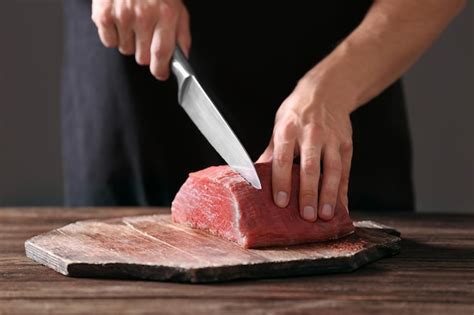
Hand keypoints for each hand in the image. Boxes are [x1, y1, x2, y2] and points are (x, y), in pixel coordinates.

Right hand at [91, 0, 190, 79]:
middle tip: (145, 35)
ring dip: (130, 42)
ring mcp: (122, 15)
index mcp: (166, 14)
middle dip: (145, 52)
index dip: (160, 70)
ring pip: (126, 50)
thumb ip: (181, 34)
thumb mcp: (177, 7)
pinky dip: (113, 35)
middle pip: (142, 57)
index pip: (162, 53)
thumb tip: (182, 57)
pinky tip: (119, 20)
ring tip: (132, 23)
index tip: (160, 73)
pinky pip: (109, 41)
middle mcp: (144, 16)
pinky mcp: (103, 14)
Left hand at [258, 71, 353, 221]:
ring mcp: (331, 139)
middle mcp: (312, 134)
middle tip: (307, 216)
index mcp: (289, 130)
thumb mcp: (279, 125)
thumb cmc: (297, 113)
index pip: (283, 159)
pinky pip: (345, 171)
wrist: (327, 91)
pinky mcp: (346, 144)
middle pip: (310, 168)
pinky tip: (341, 207)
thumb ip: (270, 152)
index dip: (281, 181)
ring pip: (332, 170)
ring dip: (329, 195)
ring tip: (326, 216)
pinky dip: (343, 190)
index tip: (280, 202)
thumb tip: (253, 176)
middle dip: (308, 193)